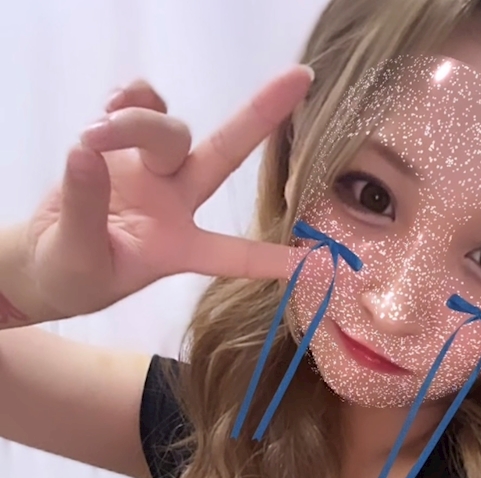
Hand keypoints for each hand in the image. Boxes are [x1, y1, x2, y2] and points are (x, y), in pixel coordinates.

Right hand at [24, 67, 312, 318]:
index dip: (268, 259)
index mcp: (176, 248)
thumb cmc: (70, 275)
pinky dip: (128, 98)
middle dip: (260, 117)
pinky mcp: (121, 145)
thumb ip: (83, 211)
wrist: (42, 258)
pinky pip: (140, 103)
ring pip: (169, 128)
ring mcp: (151, 170)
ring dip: (137, 122)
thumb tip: (86, 154)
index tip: (316, 265)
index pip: (230, 255)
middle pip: (222, 154)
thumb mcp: (78, 259)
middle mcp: (174, 204)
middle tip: (299, 78)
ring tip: (92, 138)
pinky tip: (108, 109)